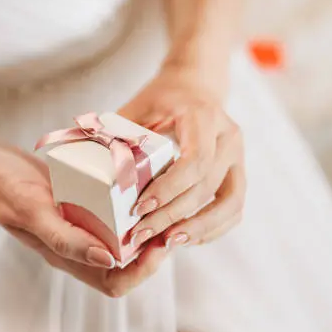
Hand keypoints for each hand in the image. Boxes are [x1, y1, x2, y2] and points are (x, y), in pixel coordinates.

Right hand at [0, 144, 170, 296]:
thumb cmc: (4, 190)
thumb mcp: (34, 212)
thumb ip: (66, 239)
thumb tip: (110, 260)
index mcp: (67, 256)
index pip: (114, 281)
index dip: (142, 272)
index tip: (159, 244)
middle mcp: (78, 244)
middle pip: (126, 263)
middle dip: (152, 249)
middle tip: (169, 222)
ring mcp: (81, 222)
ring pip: (122, 236)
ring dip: (145, 226)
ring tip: (162, 205)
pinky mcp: (82, 202)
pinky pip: (112, 211)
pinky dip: (131, 204)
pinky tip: (142, 184)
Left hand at [119, 65, 245, 249]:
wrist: (194, 87)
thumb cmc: (160, 99)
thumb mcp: (137, 108)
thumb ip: (119, 135)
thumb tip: (92, 168)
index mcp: (204, 116)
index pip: (195, 160)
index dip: (168, 188)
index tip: (139, 208)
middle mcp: (229, 136)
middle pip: (206, 185)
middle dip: (173, 215)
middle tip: (142, 234)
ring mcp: (238, 156)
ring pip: (230, 203)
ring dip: (199, 228)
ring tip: (168, 244)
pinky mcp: (239, 172)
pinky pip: (234, 208)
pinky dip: (213, 228)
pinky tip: (187, 239)